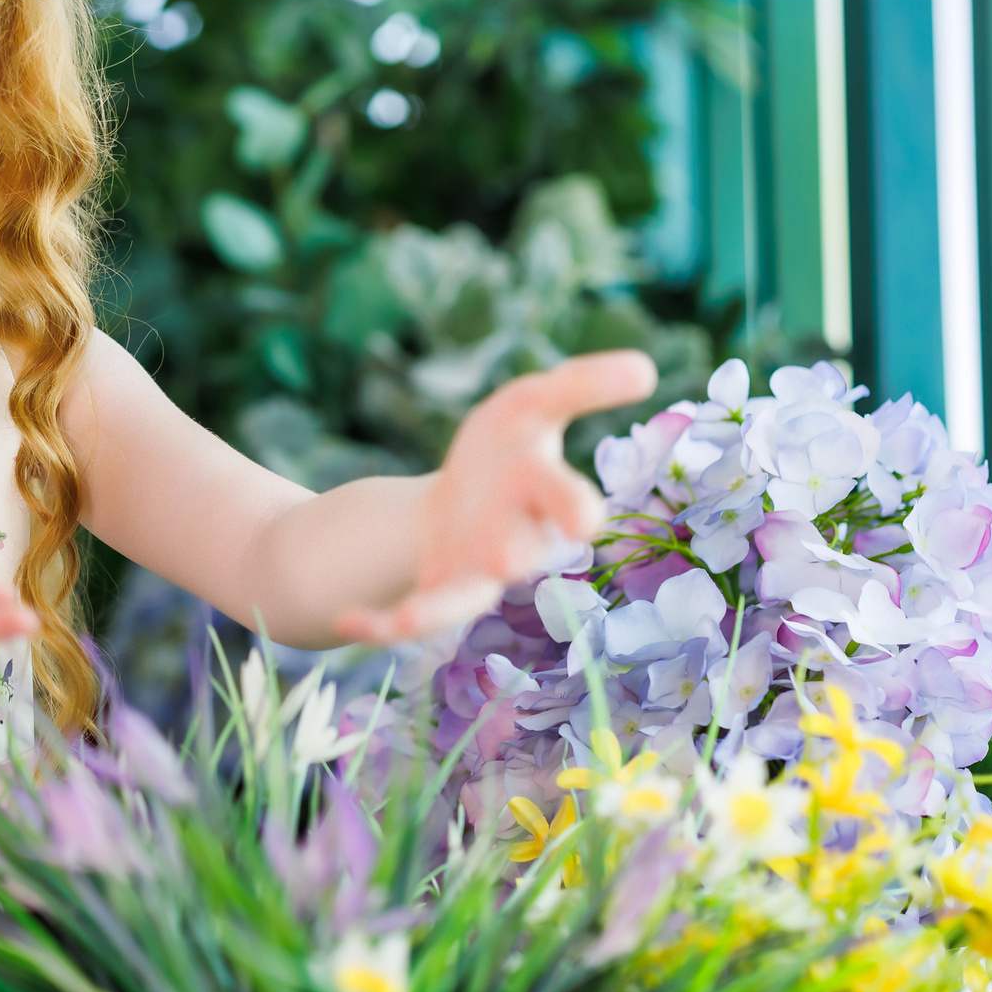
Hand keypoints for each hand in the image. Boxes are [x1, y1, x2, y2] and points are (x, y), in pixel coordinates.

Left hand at [337, 349, 658, 643]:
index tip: (585, 518)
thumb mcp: (534, 403)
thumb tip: (646, 366)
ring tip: (412, 616)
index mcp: (541, 491)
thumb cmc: (507, 450)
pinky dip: (381, 624)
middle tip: (510, 563)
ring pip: (465, 596)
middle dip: (515, 557)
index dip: (570, 506)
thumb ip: (582, 385)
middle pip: (520, 553)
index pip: (563, 497)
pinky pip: (413, 614)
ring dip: (445, 605)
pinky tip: (345, 622)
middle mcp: (516, 540)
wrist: (461, 505)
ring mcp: (474, 572)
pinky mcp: (436, 592)